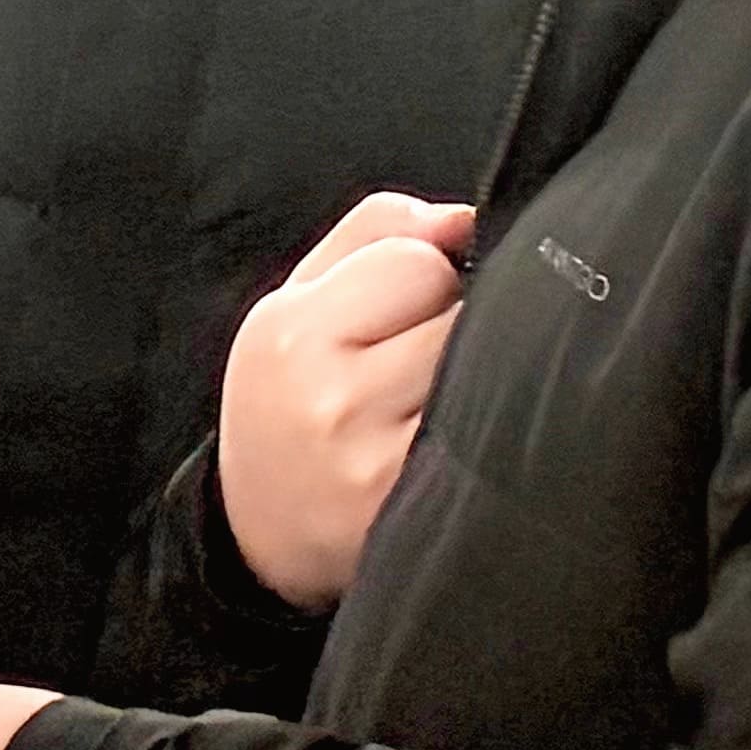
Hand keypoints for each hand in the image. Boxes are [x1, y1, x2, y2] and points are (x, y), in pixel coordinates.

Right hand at [219, 192, 474, 611]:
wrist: (262, 533)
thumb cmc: (294, 395)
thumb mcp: (300, 298)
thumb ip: (379, 230)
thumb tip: (467, 216)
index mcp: (291, 333)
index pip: (417, 260)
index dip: (429, 274)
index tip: (409, 306)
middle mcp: (330, 400)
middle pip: (459, 315)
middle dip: (457, 323)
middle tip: (425, 357)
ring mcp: (378, 464)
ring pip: (483, 373)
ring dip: (480, 374)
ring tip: (441, 396)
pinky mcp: (418, 510)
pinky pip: (488, 437)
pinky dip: (487, 427)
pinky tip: (459, 438)